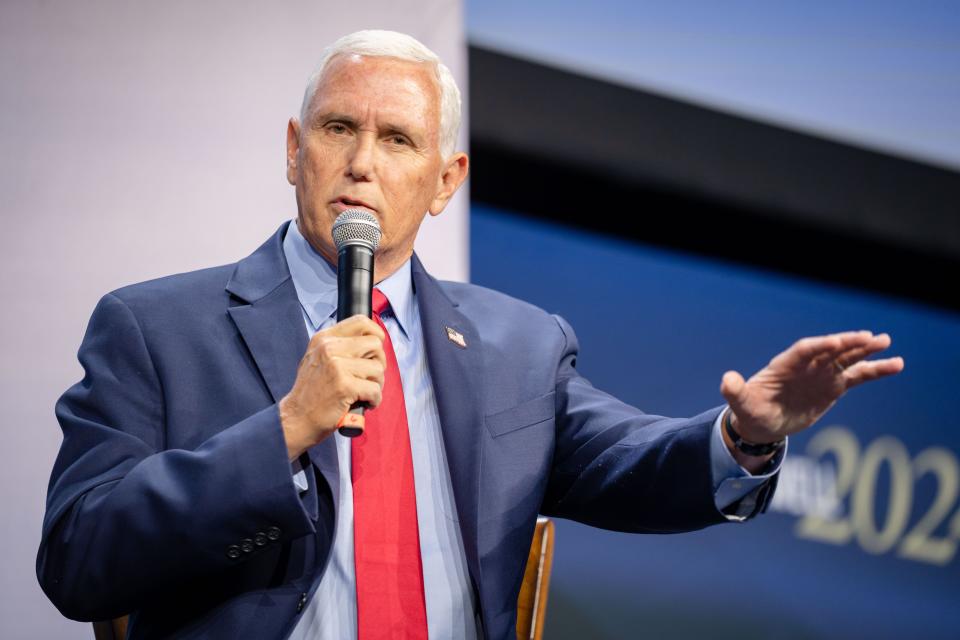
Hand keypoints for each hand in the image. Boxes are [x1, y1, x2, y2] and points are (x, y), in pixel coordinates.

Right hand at [279, 315, 385, 458]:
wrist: (296, 418)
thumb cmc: (311, 393)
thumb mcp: (318, 359)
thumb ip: (340, 347)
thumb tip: (371, 342)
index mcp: (324, 339)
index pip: (360, 322)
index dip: (376, 333)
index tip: (377, 347)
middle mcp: (329, 348)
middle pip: (375, 344)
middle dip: (379, 363)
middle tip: (369, 377)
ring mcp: (337, 366)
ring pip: (378, 369)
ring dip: (376, 384)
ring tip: (363, 393)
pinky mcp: (345, 385)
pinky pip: (376, 389)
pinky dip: (374, 400)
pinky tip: (364, 403)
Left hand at [720, 331, 903, 448]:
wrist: (761, 423)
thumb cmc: (749, 410)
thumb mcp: (740, 403)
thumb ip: (735, 390)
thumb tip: (727, 380)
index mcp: (784, 365)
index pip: (804, 350)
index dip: (819, 346)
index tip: (836, 343)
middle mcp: (806, 366)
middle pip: (830, 350)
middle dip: (848, 343)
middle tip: (871, 337)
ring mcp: (822, 374)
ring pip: (847, 359)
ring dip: (866, 351)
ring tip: (887, 343)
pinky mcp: (834, 387)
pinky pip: (858, 376)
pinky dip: (876, 370)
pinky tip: (896, 363)